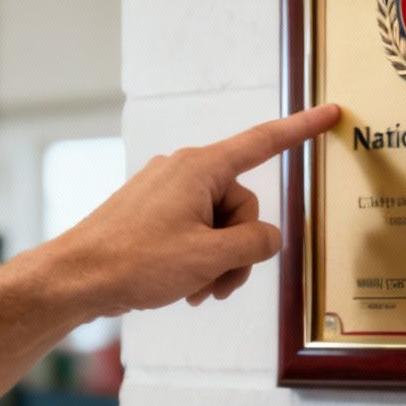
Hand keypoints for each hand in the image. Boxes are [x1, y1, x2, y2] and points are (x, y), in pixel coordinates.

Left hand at [45, 104, 340, 318]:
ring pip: (218, 226)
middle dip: (239, 249)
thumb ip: (254, 244)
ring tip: (198, 292)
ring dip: (218, 263)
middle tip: (218, 284)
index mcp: (200, 168)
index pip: (262, 143)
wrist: (76, 279)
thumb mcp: (209, 257)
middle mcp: (183, 171)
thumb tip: (267, 239)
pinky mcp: (151, 214)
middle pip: (241, 206)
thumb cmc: (136, 262)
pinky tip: (184, 290)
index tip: (330, 113)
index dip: (300, 130)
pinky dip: (197, 262)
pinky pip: (193, 233)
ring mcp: (165, 192)